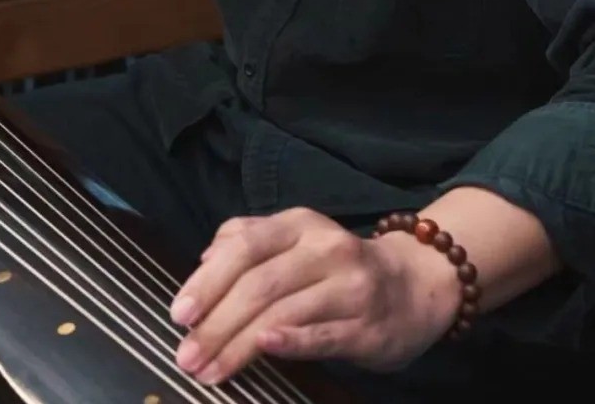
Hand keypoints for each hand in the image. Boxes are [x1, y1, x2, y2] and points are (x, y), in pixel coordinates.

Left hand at [169, 208, 459, 384]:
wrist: (416, 284)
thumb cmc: (338, 266)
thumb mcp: (296, 239)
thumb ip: (249, 240)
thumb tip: (205, 259)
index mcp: (298, 224)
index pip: (244, 245)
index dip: (208, 279)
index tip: (179, 313)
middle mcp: (323, 247)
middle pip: (259, 283)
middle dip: (216, 323)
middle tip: (186, 356)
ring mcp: (349, 285)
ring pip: (284, 311)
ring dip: (239, 344)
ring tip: (210, 369)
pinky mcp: (368, 323)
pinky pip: (324, 332)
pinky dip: (292, 339)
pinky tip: (265, 347)